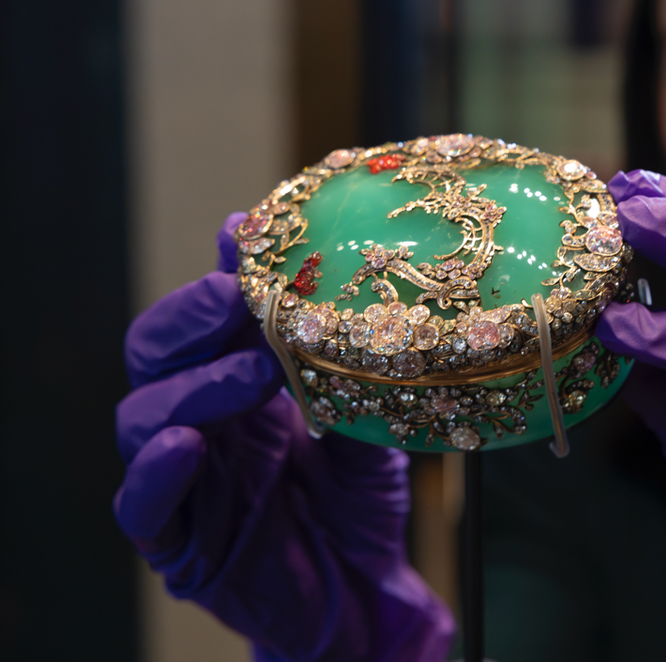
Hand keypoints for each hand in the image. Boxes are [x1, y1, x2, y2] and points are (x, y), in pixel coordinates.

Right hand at [113, 213, 453, 661]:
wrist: (365, 591)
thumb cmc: (359, 499)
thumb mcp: (364, 417)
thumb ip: (341, 360)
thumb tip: (343, 283)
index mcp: (237, 382)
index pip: (207, 317)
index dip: (220, 275)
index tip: (245, 234)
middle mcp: (201, 420)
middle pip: (157, 352)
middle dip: (192, 317)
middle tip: (234, 294)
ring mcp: (184, 478)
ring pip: (143, 417)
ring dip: (192, 385)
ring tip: (251, 371)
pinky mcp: (178, 541)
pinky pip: (142, 507)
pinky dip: (156, 474)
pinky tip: (185, 445)